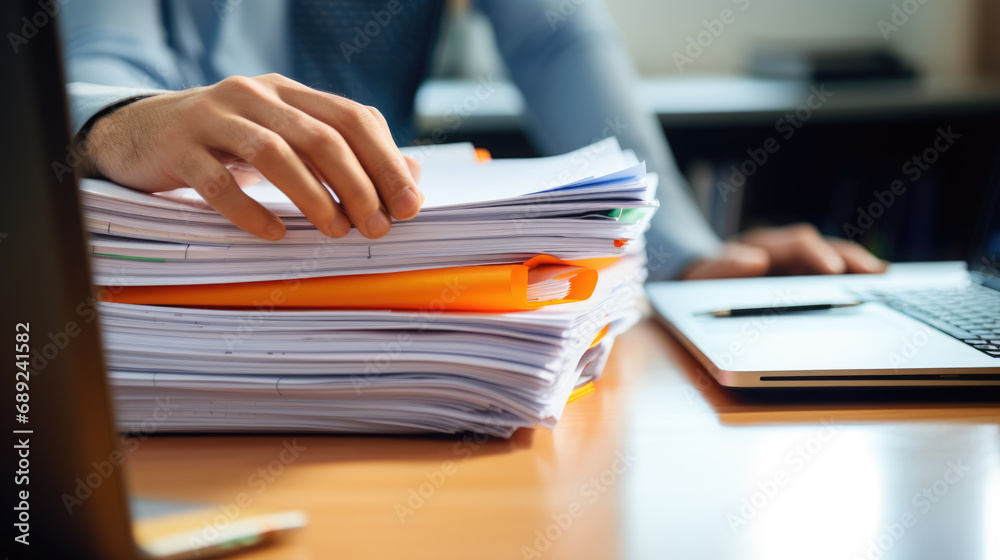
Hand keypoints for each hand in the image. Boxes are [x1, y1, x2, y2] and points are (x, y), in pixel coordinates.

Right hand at [80, 74, 423, 239]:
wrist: (141, 134)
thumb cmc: (228, 146)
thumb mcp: (287, 140)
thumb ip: (345, 155)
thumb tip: (412, 178)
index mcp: (289, 92)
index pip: (352, 118)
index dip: (386, 162)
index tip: (409, 206)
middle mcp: (254, 95)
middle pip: (320, 136)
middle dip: (357, 185)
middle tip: (376, 227)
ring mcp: (213, 116)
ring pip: (273, 152)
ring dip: (313, 196)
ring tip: (336, 232)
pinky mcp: (178, 146)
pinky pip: (218, 181)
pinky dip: (251, 210)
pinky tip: (275, 234)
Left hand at [682, 223, 886, 279]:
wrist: (698, 285)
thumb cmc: (701, 282)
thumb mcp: (704, 276)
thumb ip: (723, 268)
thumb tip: (753, 260)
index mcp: (762, 245)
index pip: (798, 243)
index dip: (819, 254)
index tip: (835, 270)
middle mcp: (783, 250)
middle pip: (825, 246)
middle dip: (851, 258)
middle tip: (876, 273)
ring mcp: (793, 264)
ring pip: (833, 259)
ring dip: (858, 268)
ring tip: (883, 279)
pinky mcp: (800, 279)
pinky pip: (830, 277)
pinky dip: (851, 280)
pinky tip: (873, 289)